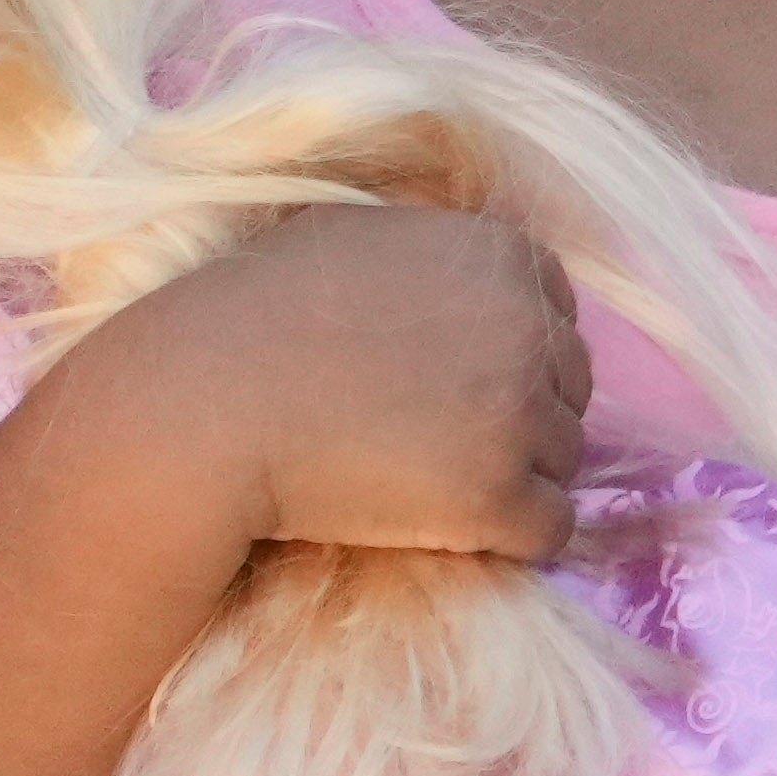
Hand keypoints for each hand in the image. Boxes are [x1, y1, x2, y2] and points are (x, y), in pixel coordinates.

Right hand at [74, 202, 590, 570]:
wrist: (207, 406)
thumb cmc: (257, 315)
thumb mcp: (355, 236)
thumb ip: (430, 250)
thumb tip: (463, 267)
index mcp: (502, 254)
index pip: (559, 316)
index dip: (514, 357)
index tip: (459, 386)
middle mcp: (527, 325)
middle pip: (570, 388)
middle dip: (522, 417)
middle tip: (446, 446)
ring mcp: (518, 412)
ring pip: (564, 459)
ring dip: (517, 478)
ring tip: (440, 491)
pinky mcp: (497, 494)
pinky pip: (550, 528)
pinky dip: (514, 539)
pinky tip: (463, 536)